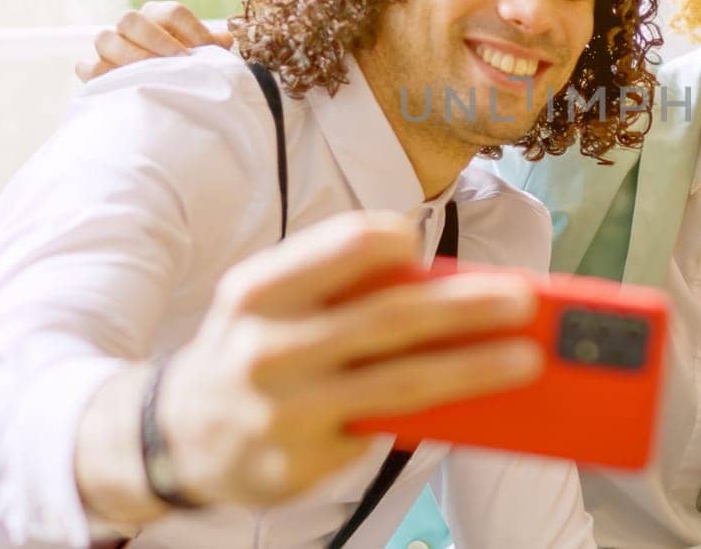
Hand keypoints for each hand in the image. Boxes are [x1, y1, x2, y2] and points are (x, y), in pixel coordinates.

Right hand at [75, 0, 231, 81]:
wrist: (165, 91)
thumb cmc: (188, 70)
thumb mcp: (204, 58)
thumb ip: (212, 48)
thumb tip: (226, 38)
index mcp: (159, 15)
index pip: (173, 13)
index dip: (192, 30)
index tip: (208, 51)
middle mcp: (131, 24)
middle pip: (132, 20)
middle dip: (157, 42)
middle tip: (178, 64)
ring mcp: (109, 44)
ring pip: (105, 39)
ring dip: (131, 58)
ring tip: (153, 76)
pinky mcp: (94, 68)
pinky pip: (89, 67)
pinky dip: (103, 74)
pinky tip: (125, 85)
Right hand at [154, 212, 541, 506]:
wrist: (175, 436)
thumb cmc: (248, 350)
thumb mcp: (267, 303)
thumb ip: (333, 288)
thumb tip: (437, 283)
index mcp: (262, 292)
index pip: (340, 248)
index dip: (389, 239)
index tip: (425, 239)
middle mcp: (272, 348)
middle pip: (388, 318)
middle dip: (465, 308)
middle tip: (523, 301)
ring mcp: (289, 411)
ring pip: (400, 385)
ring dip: (473, 369)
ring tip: (526, 359)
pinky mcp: (303, 463)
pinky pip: (383, 432)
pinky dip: (437, 415)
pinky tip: (482, 405)